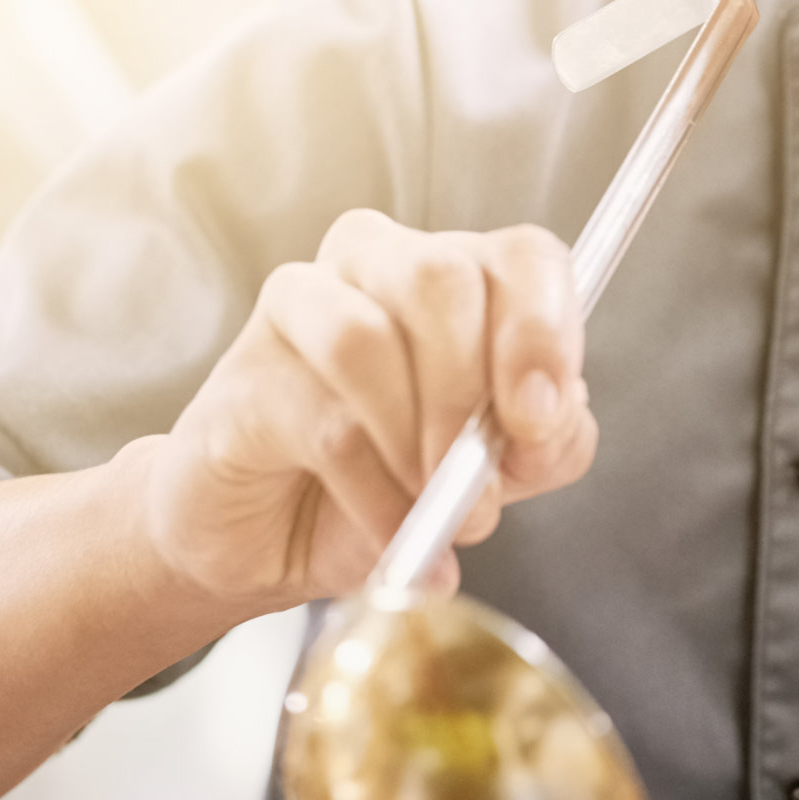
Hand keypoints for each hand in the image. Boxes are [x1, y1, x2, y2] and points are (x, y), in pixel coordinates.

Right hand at [140, 209, 597, 614]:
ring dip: (414, 443)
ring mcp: (302, 307)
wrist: (271, 542)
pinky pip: (324, 421)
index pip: (523, 257)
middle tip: (476, 483)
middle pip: (443, 277)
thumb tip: (551, 426)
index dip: (542, 332)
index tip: (539, 418)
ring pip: (369, 339)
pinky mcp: (247, 374)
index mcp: (456, 273)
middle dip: (470, 395)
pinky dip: (373, 490)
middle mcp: (378, 262)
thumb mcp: (493, 471)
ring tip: (428, 509)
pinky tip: (388, 528)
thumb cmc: (381, 483)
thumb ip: (545, 442)